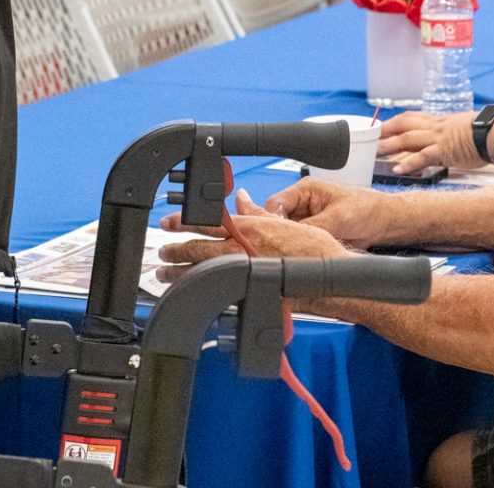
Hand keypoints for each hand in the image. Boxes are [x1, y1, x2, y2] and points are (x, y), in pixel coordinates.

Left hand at [157, 189, 347, 283]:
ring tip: (166, 274)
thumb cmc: (316, 250)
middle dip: (176, 251)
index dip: (184, 222)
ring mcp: (244, 274)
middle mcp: (243, 251)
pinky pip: (216, 291)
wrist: (330, 278)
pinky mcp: (249, 293)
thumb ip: (258, 212)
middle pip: (198, 249)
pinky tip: (192, 294)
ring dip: (181, 273)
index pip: (207, 222)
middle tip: (163, 252)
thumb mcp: (285, 222)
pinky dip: (200, 291)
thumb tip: (241, 199)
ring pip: (202, 273)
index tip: (169, 223)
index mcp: (250, 229)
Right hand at [258, 177, 403, 249]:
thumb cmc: (368, 209)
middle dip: (280, 235)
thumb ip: (312, 226)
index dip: (271, 221)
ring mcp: (307, 219)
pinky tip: (303, 256)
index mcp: (305, 190)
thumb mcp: (338, 217)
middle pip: (276, 220)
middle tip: (284, 249)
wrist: (385, 222)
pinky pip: (299, 243)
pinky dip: (300, 250)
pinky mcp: (314, 233)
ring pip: (286, 234)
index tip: (276, 237)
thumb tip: (292, 238)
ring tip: (296, 253)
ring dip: (290, 244)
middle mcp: (302, 203)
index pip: (274, 204)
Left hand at [378, 111, 482, 173]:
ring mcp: (439, 138)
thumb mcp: (463, 127)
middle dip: (386, 131)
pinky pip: (423, 156)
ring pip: (408, 138)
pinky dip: (409, 162)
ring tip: (376, 152)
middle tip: (371, 137)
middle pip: (404, 125)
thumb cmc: (485, 131)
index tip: (383, 126)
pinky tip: (398, 169)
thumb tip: (448, 140)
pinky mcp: (445, 151)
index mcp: (439, 120)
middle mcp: (435, 126)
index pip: (412, 117)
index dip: (395, 121)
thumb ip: (451, 132)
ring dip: (390, 145)